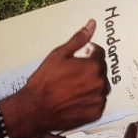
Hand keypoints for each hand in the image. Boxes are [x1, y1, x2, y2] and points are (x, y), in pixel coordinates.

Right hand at [8, 20, 108, 135]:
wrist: (36, 108)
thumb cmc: (45, 82)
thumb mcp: (59, 55)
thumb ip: (79, 39)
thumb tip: (91, 25)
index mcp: (93, 66)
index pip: (100, 54)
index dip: (89, 53)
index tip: (81, 57)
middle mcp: (100, 83)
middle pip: (101, 70)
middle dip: (90, 69)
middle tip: (73, 74)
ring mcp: (98, 99)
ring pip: (101, 86)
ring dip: (92, 84)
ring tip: (74, 87)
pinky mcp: (95, 113)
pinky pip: (98, 102)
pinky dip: (90, 99)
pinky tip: (76, 98)